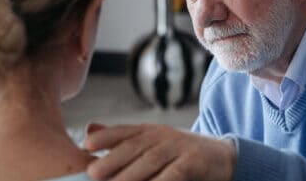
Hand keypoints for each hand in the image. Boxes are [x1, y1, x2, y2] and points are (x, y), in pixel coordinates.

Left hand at [83, 123, 235, 180]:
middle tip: (93, 172)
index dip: (106, 137)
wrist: (220, 157)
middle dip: (113, 159)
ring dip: (132, 175)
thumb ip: (122, 138)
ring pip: (152, 161)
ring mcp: (180, 147)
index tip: (86, 145)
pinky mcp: (194, 161)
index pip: (125, 131)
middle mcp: (163, 136)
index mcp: (150, 131)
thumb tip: (89, 130)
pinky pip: (175, 174)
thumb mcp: (151, 143)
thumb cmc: (178, 154)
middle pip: (136, 147)